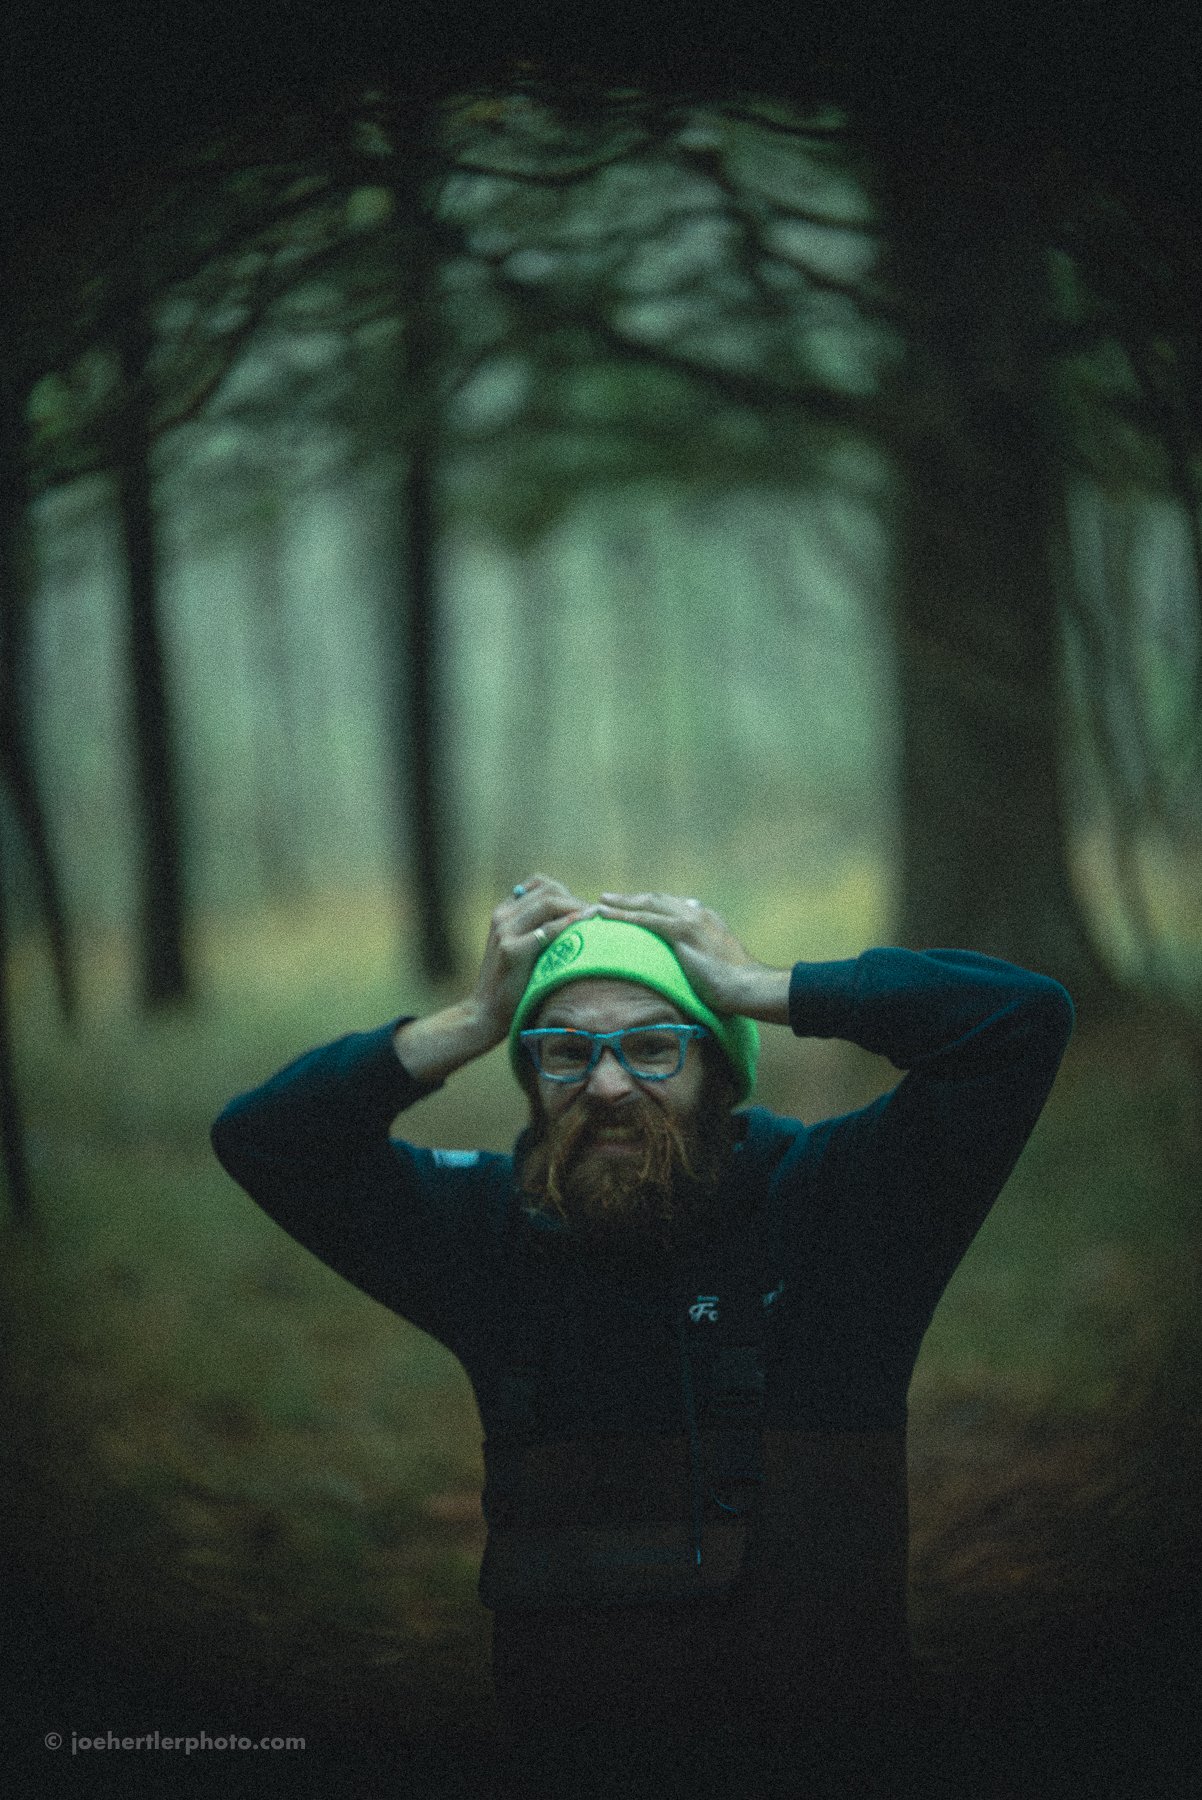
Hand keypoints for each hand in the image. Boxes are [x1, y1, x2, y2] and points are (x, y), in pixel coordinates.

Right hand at [468, 874, 594, 1042]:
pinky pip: (548, 930)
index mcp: (503, 912)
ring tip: (595, 921)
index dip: (565, 892)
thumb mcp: (517, 947)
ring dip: (577, 908)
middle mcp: (502, 916)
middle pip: (548, 890)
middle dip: (575, 899)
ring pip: (549, 902)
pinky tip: (587, 925)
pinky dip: (570, 924)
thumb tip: (572, 915)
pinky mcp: (512, 951)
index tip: (581, 909)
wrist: (485, 1012)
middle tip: (596, 916)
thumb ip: (534, 928)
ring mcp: (505, 932)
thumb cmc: (509, 983)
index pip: (539, 883)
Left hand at [594, 891, 765, 1016]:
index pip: (671, 906)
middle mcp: (697, 913)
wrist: (748, 987)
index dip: (649, 906)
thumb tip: (689, 960)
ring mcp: (690, 919)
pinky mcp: (682, 931)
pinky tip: (604, 914)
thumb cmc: (737, 986)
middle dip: (632, 900)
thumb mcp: (718, 963)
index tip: (633, 909)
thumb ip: (703, 955)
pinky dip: (622, 915)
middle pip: (656, 900)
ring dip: (621, 903)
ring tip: (599, 903)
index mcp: (706, 918)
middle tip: (610, 899)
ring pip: (646, 905)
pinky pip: (644, 919)